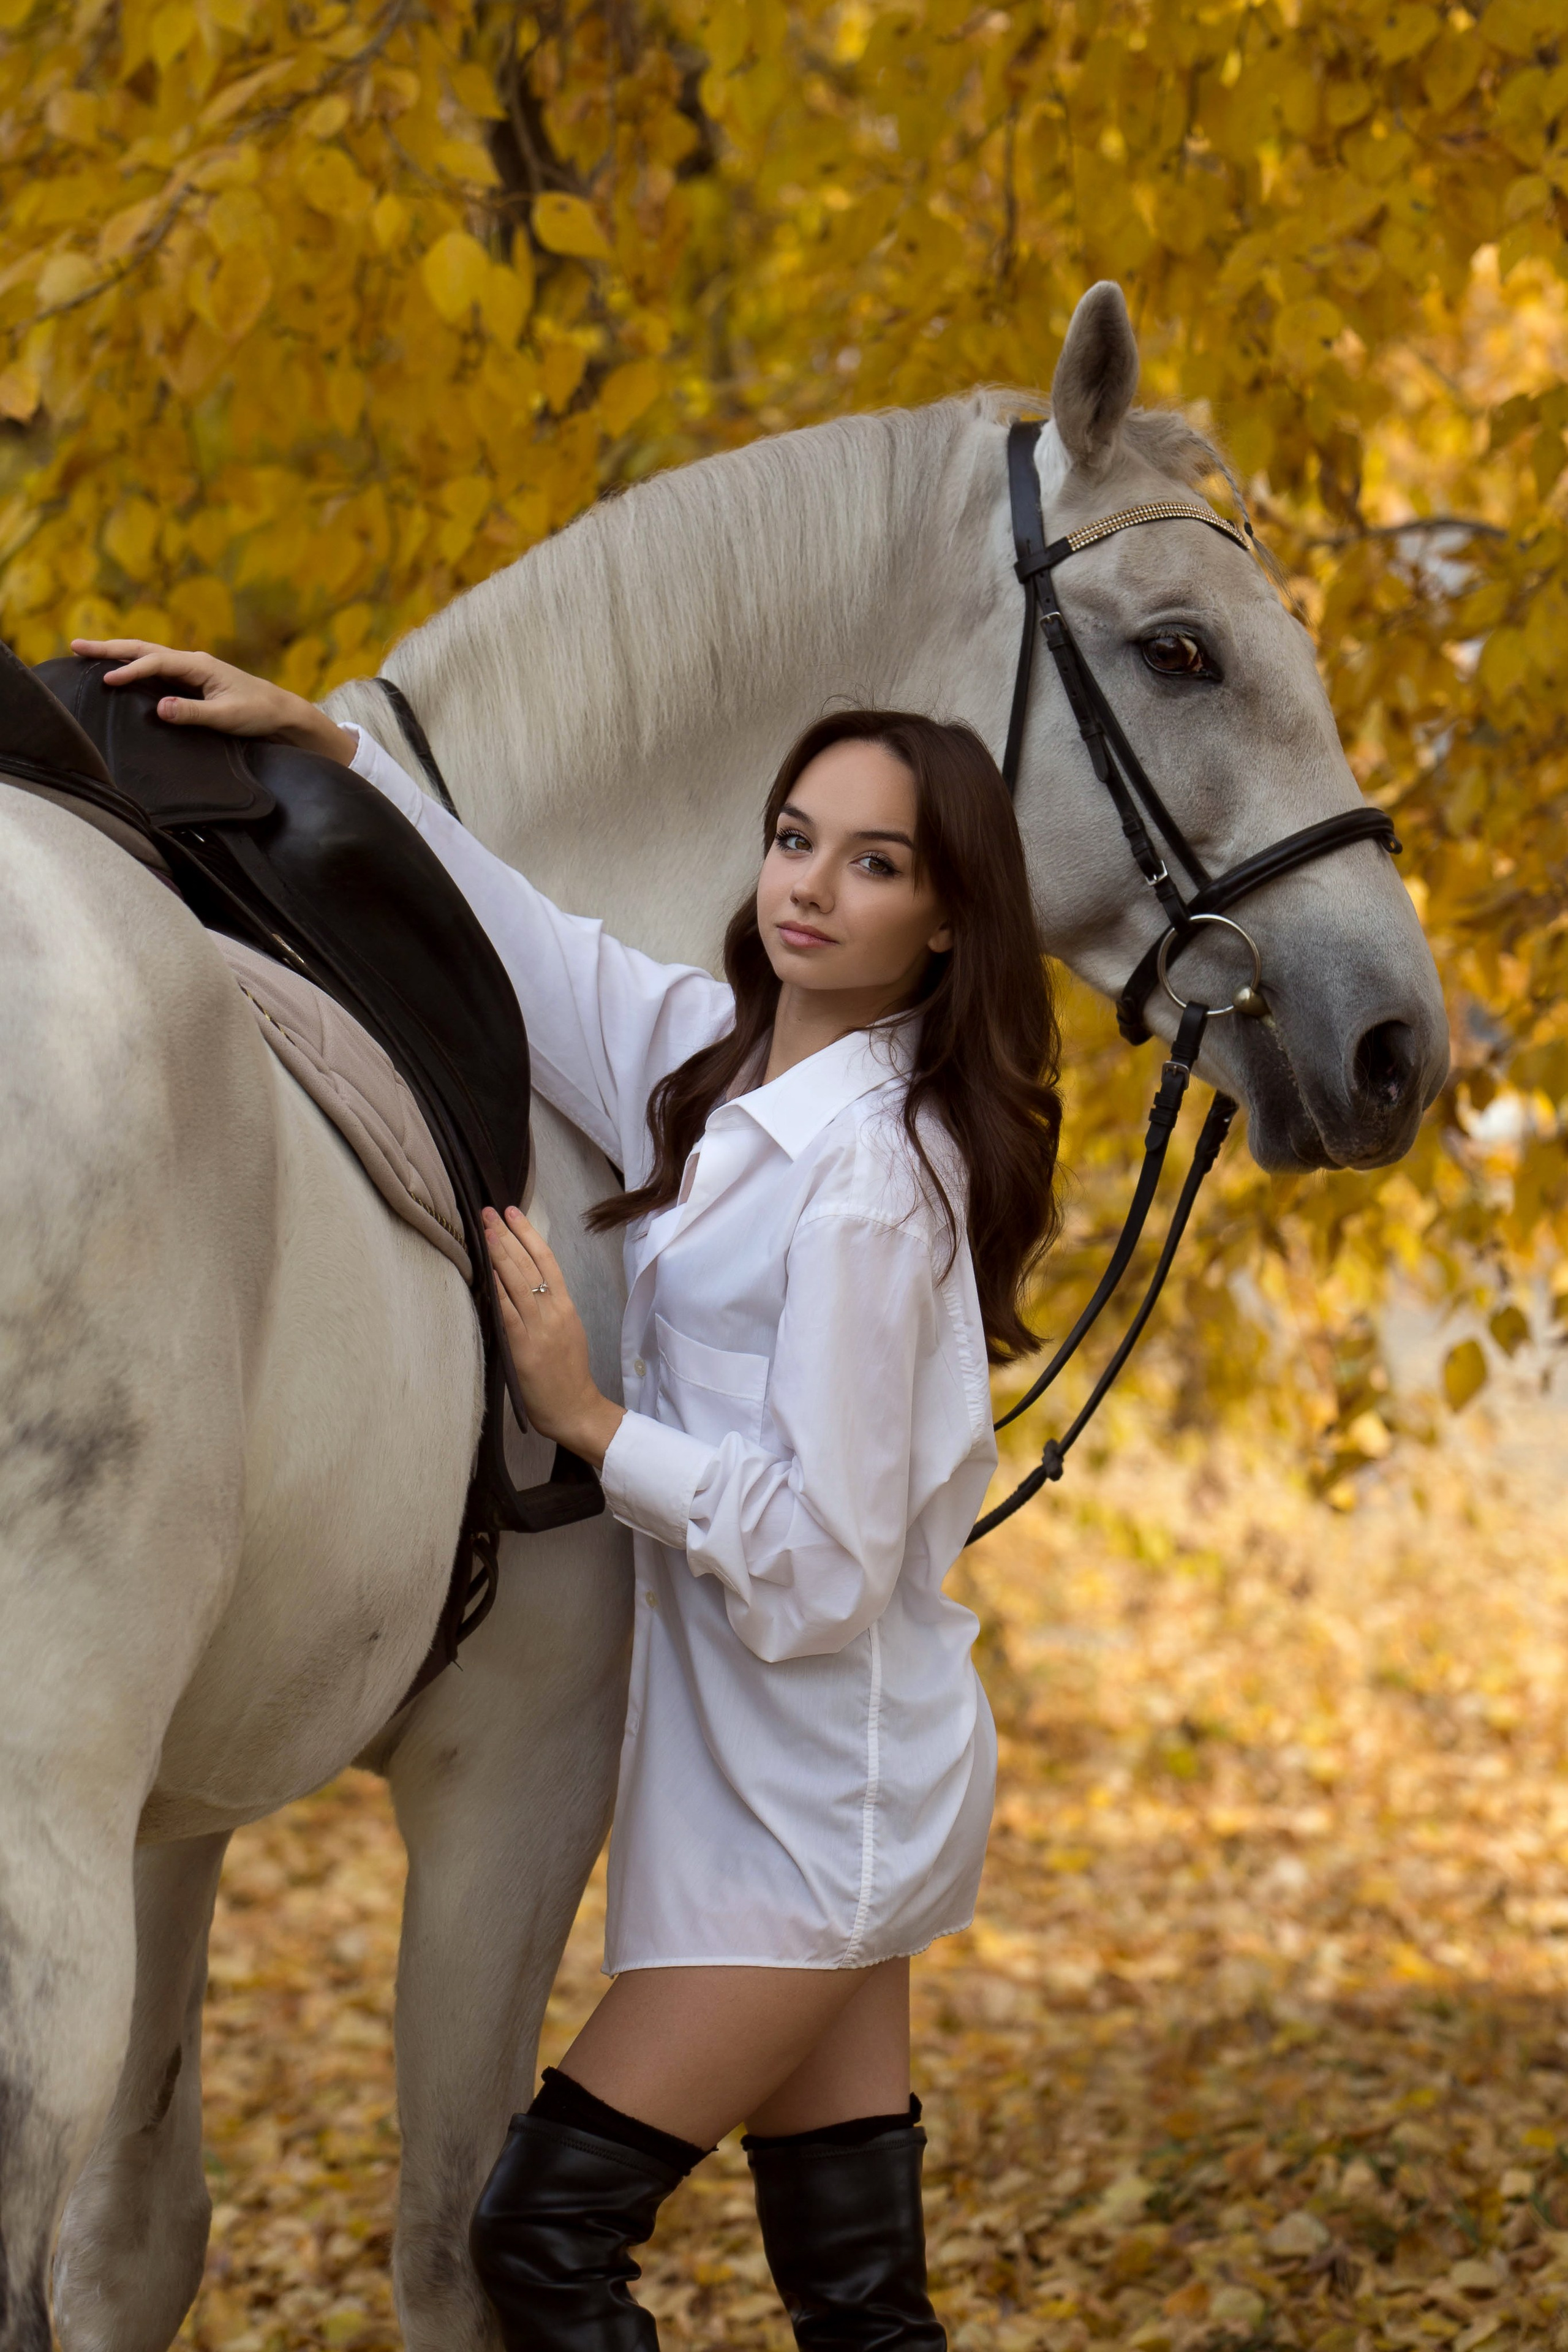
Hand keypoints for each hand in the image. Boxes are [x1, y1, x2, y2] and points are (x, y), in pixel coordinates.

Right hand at [69, 638, 358, 765]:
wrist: (282, 713)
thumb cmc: (258, 714)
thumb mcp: (226, 717)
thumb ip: (193, 713)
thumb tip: (160, 708)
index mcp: (199, 665)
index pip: (155, 664)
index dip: (130, 671)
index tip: (107, 680)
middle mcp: (192, 662)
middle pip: (144, 650)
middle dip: (110, 648)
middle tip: (76, 646)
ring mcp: (192, 669)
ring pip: (147, 655)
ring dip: (118, 653)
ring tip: (87, 652)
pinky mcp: (192, 680)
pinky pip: (156, 668)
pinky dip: (133, 665)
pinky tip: (120, 670)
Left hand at [484, 1206, 624, 1470]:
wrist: (575, 1409)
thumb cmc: (567, 1374)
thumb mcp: (565, 1332)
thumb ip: (547, 1308)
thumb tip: (521, 1283)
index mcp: (566, 1306)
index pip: (547, 1260)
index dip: (529, 1233)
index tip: (513, 1212)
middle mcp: (554, 1312)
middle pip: (530, 1264)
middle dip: (508, 1235)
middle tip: (490, 1211)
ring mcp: (539, 1328)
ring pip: (518, 1282)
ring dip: (499, 1252)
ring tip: (485, 1229)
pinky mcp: (524, 1347)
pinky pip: (508, 1311)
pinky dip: (497, 1288)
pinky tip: (486, 1270)